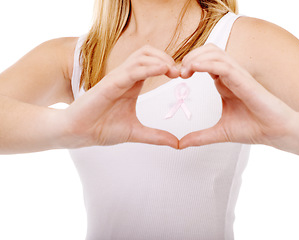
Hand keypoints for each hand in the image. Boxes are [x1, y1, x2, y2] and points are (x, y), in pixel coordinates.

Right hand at [63, 45, 179, 148]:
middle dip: (167, 58)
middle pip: (148, 53)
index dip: (169, 66)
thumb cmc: (100, 128)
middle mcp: (125, 77)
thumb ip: (156, 136)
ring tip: (174, 71)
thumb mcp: (136, 133)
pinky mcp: (110, 83)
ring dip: (160, 60)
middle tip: (180, 72)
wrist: (77, 133)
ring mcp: (117, 78)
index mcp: (132, 84)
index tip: (182, 77)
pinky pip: (132, 70)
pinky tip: (162, 70)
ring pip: (141, 56)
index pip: (152, 63)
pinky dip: (149, 67)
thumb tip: (176, 144)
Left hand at [179, 44, 297, 148]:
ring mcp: (239, 76)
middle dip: (190, 56)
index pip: (205, 62)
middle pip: (208, 51)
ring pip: (215, 53)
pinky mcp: (245, 80)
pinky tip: (194, 69)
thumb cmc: (254, 128)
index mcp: (224, 83)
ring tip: (184, 70)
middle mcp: (231, 76)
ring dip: (196, 57)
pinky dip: (206, 63)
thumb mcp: (219, 133)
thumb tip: (179, 145)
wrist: (277, 133)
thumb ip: (200, 137)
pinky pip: (224, 65)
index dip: (189, 64)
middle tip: (179, 72)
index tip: (178, 77)